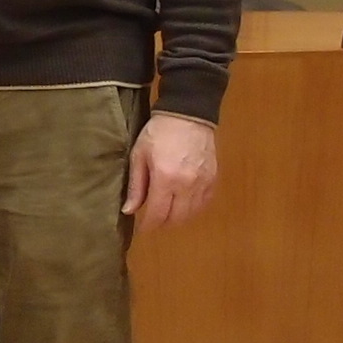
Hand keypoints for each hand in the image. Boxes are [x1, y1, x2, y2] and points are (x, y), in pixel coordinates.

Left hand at [124, 111, 218, 231]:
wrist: (188, 114)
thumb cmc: (158, 132)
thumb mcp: (139, 155)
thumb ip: (135, 185)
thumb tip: (129, 210)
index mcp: (165, 178)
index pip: (157, 214)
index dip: (148, 225)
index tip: (142, 228)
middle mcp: (187, 185)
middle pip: (176, 218)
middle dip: (162, 223)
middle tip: (153, 220)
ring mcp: (203, 183)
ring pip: (192, 214)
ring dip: (178, 218)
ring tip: (167, 212)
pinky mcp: (213, 178)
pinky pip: (204, 203)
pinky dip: (193, 208)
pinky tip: (184, 204)